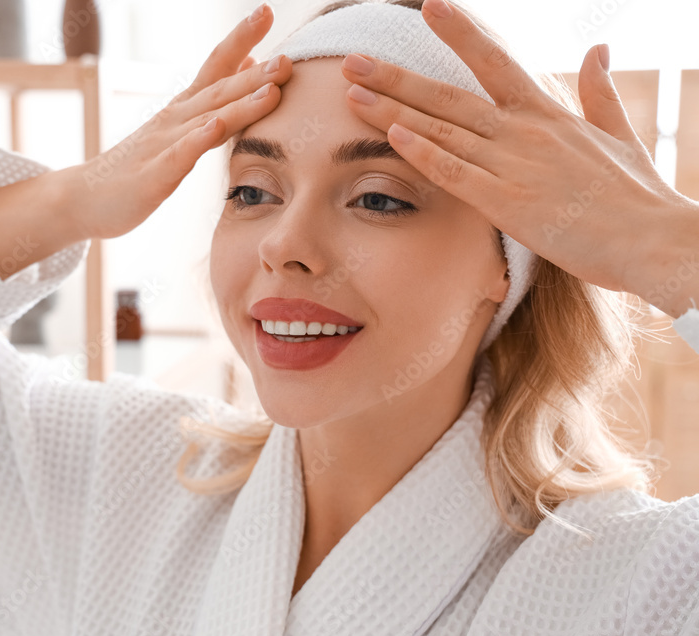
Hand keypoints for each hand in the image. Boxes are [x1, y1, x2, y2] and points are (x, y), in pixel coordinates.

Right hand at [61, 2, 290, 241]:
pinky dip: (197, 140)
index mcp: (183, 109)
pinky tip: (215, 128)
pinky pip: (178, 156)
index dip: (241, 39)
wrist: (84, 197)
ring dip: (240, 102)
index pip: (216, 67)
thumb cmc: (137, 166)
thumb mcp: (180, 128)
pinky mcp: (152, 176)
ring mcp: (162, 146)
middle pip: (219, 89)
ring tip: (272, 87)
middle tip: (290, 56)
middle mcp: (174, 119)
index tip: (267, 11)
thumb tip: (249, 64)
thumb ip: (214, 99)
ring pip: (206, 119)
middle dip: (256, 73)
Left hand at [338, 0, 698, 316]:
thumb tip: (597, 48)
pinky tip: (392, 135)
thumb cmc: (637, 197)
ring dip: (392, 110)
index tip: (428, 6)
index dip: (460, 32)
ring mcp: (514, 164)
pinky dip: (423, 153)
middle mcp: (524, 131)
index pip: (495, 61)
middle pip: (447, 95)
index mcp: (547, 114)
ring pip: (441, 129)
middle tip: (352, 59)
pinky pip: (456, 173)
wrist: (656, 240)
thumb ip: (598, 92)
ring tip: (350, 93)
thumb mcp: (619, 135)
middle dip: (395, 77)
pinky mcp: (508, 202)